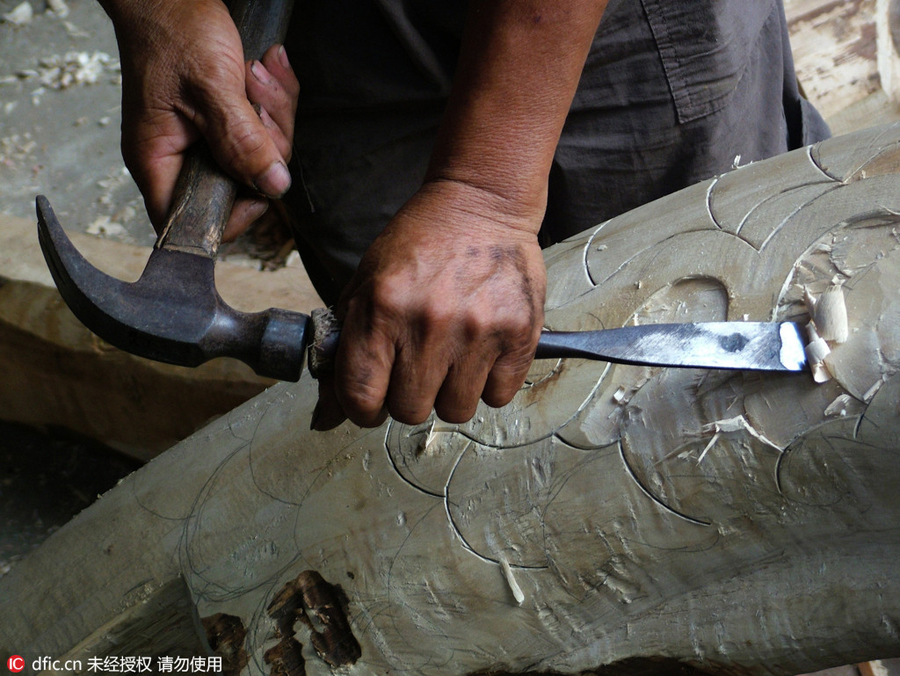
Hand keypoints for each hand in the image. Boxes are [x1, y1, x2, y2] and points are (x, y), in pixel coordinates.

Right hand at [104, 0, 298, 237]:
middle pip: (241, 186)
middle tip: (257, 103)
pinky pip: (264, 128)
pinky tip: (264, 68)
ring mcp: (205, 138)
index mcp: (158, 160)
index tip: (260, 181)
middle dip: (264, 144)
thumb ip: (242, 140)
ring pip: (261, 155)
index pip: (194, 221)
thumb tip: (272, 185)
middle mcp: (181, 155)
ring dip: (272, 112)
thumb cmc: (173, 29)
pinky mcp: (225, 120)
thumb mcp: (212, 85)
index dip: (234, 212)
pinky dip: (272, 98)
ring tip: (255, 74)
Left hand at [313, 180, 546, 429]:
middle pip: (410, 411)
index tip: (373, 400)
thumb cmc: (418, 246)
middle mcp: (428, 323)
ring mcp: (477, 331)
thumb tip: (326, 418)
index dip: (363, 408)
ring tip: (452, 356)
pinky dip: (489, 383)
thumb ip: (344, 351)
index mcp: (380, 309)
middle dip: (409, 397)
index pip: (361, 397)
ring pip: (456, 410)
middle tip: (417, 367)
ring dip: (451, 393)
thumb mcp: (365, 285)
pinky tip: (482, 352)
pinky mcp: (518, 334)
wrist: (481, 204)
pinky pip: (498, 396)